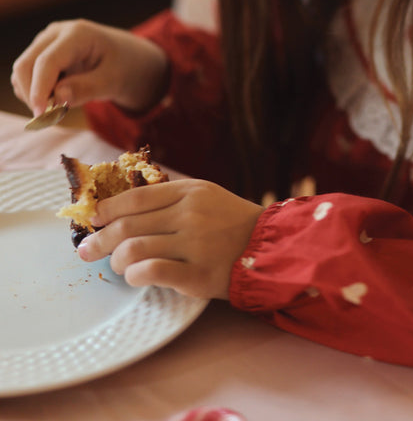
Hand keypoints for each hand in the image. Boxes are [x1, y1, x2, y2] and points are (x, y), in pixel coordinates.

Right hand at [11, 19, 167, 116]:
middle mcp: (56, 33)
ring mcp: (46, 43)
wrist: (130, 58)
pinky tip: (58, 97)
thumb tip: (56, 98)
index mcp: (78, 34)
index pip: (47, 62)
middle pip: (25, 66)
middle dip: (33, 94)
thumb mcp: (114, 80)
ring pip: (22, 73)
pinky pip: (27, 77)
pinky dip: (36, 92)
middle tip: (53, 117)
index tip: (40, 115)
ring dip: (34, 95)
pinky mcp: (42, 55)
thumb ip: (86, 89)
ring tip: (64, 104)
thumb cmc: (126, 67)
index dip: (39, 90)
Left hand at [77, 179, 263, 299]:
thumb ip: (169, 198)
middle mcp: (190, 215)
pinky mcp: (198, 275)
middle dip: (99, 240)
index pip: (135, 197)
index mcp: (189, 192)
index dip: (107, 209)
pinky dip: (135, 275)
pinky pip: (152, 273)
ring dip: (116, 261)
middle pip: (128, 225)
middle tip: (86, 251)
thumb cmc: (230, 221)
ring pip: (134, 249)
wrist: (268, 246)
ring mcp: (195, 245)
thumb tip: (120, 208)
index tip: (92, 219)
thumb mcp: (204, 196)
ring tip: (118, 266)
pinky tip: (135, 277)